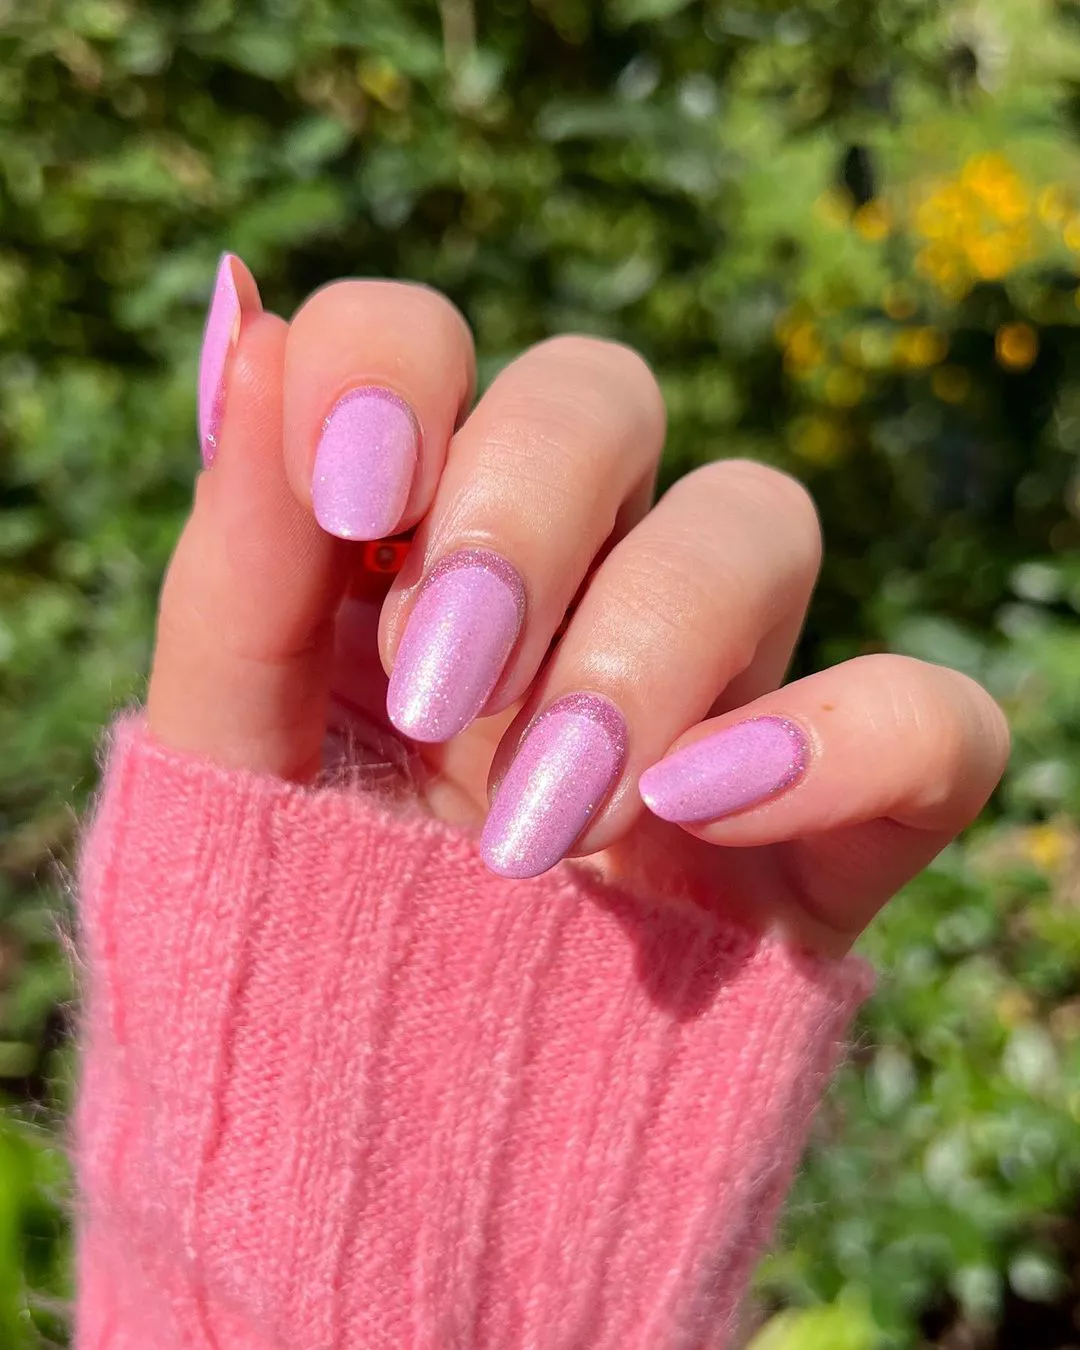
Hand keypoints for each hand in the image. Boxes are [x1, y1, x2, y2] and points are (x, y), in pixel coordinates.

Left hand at [147, 258, 1009, 956]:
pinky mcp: (829, 811)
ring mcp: (710, 684)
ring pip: (758, 517)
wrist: (400, 1160)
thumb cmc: (298, 946)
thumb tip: (258, 330)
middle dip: (521, 515)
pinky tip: (699, 815)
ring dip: (645, 647)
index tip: (353, 491)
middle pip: (602, 392)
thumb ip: (234, 572)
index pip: (422, 340)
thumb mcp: (228, 770)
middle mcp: (566, 579)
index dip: (397, 363)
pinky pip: (931, 716)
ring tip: (534, 829)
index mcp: (406, 546)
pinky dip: (841, 740)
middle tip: (441, 690)